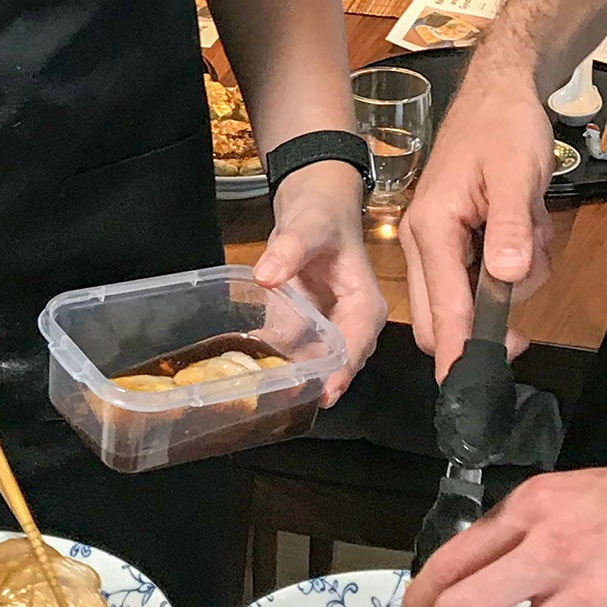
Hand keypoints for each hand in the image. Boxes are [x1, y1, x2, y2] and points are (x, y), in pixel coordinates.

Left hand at [255, 161, 387, 403]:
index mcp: (364, 306)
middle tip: (280, 402)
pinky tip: (241, 370)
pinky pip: (287, 354)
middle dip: (311, 384)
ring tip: (257, 394)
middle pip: (335, 366)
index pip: (358, 345)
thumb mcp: (309, 224)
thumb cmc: (323, 211)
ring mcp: (324, 330)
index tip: (323, 394)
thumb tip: (266, 274)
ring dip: (287, 379)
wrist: (312, 203)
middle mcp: (349, 326)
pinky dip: (269, 363)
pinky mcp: (302, 329)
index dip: (342, 372)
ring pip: (310, 366)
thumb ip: (290, 248)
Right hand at [399, 51, 554, 379]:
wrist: (502, 91)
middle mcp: (426, 241)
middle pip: (448, 315)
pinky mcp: (462, 237)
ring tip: (534, 225)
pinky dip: (517, 259)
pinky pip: (489, 273)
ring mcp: (443, 241)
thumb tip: (507, 278)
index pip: (443, 309)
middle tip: (530, 277)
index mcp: (431, 229)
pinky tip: (529, 223)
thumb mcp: (516, 172)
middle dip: (496, 312)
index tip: (472, 392)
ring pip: (476, 296)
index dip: (462, 352)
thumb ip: (512, 226)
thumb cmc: (504, 126)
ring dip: (516, 276)